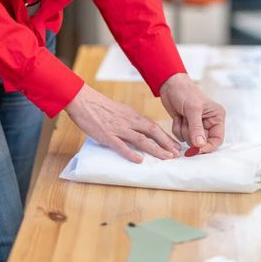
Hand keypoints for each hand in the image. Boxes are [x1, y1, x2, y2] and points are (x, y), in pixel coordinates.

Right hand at [65, 84, 180, 162]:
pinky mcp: (107, 135)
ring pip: (141, 140)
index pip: (154, 127)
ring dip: (156, 149)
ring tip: (166, 158)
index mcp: (133, 116)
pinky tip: (139, 160)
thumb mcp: (121, 112)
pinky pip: (121, 145)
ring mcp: (119, 128)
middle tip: (177, 154)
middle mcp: (129, 121)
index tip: (175, 146)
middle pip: (153, 132)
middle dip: (166, 143)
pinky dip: (131, 153)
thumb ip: (131, 122)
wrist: (84, 100)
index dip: (166, 137)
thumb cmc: (101, 107)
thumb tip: (141, 133)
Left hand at [160, 73, 225, 152]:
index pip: (217, 139)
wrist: (169, 85)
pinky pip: (181, 137)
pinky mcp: (187, 126)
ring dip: (183, 131)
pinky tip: (178, 117)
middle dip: (191, 134)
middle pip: (202, 142)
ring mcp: (197, 126)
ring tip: (182, 116)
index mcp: (217, 117)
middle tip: (186, 121)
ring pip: (190, 141)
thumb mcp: (192, 109)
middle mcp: (209, 123)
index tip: (196, 149)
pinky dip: (177, 129)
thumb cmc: (184, 91)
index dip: (208, 147)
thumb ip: (197, 128)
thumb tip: (200, 145)